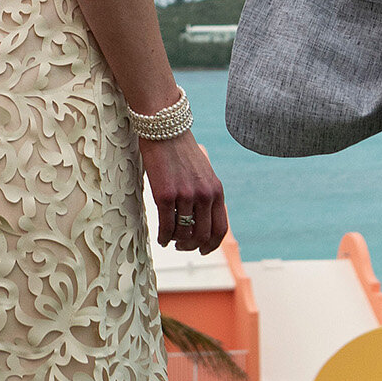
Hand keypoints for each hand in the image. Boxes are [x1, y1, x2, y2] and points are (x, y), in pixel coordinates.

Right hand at [141, 134, 226, 252]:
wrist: (165, 130)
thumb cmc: (182, 152)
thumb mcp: (203, 173)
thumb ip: (206, 195)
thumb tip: (202, 222)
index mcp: (216, 190)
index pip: (221, 229)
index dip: (212, 245)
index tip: (202, 250)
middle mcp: (204, 195)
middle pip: (202, 236)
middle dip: (192, 246)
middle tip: (181, 246)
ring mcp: (185, 195)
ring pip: (183, 233)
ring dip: (176, 241)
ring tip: (170, 239)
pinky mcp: (164, 195)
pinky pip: (166, 226)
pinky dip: (163, 237)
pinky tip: (160, 238)